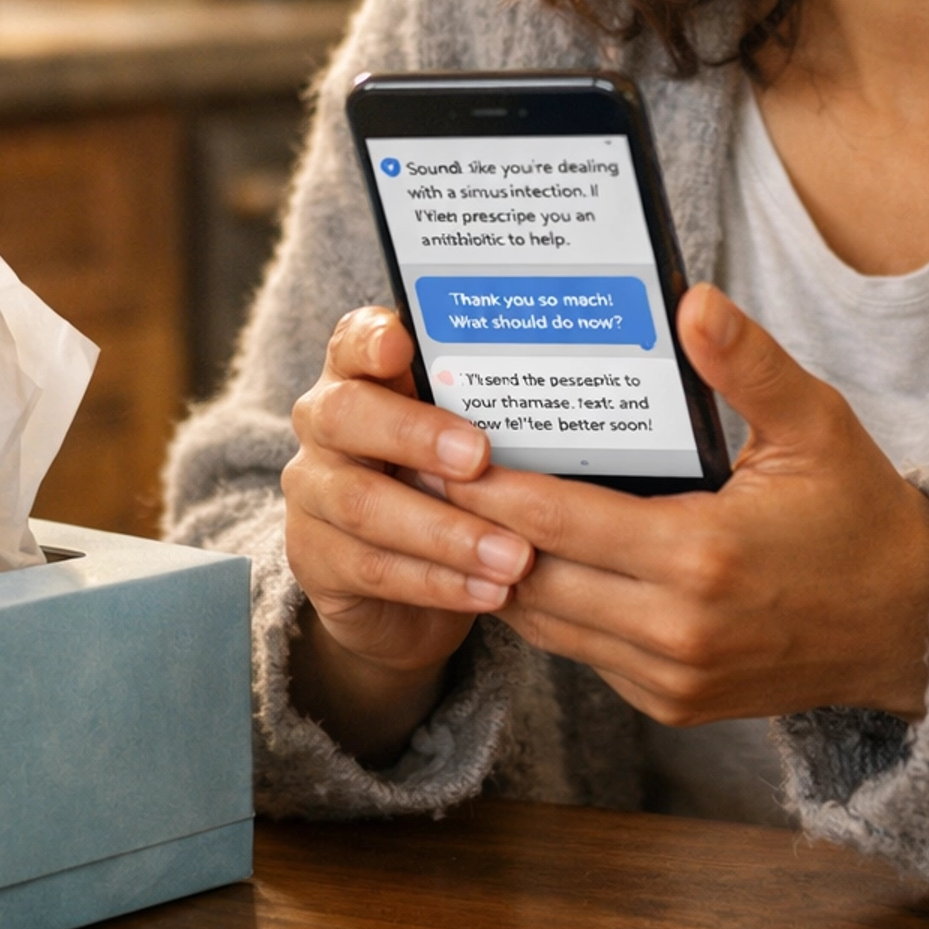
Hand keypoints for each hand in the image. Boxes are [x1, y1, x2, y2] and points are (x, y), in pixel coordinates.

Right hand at [282, 307, 534, 761]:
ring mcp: (312, 491)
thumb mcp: (478, 428)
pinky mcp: (315, 557)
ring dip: (446, 531)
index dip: (374, 338)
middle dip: (415, 435)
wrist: (411, 577)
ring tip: (515, 555)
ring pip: (364, 504)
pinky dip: (438, 581)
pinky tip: (493, 592)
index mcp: (365, 371)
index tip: (407, 344)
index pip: (354, 337)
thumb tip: (616, 365)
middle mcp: (327, 421)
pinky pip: (373, 568)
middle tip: (479, 458)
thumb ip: (507, 397)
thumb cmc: (460, 479)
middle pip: (347, 415)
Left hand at [444, 284, 928, 726]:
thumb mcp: (815, 425)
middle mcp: (677, 628)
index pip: (557, 520)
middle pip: (532, 577)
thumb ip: (748, 365)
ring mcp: (672, 676)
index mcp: (702, 554)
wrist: (909, 624)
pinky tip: (525, 561)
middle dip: (471, 529)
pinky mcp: (674, 703)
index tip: (439, 452)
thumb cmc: (859, 514)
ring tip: (454, 517)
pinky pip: (583, 654)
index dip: (487, 489)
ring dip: (498, 574)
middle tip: (423, 477)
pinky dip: (549, 610)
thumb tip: (693, 301)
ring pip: (547, 625)